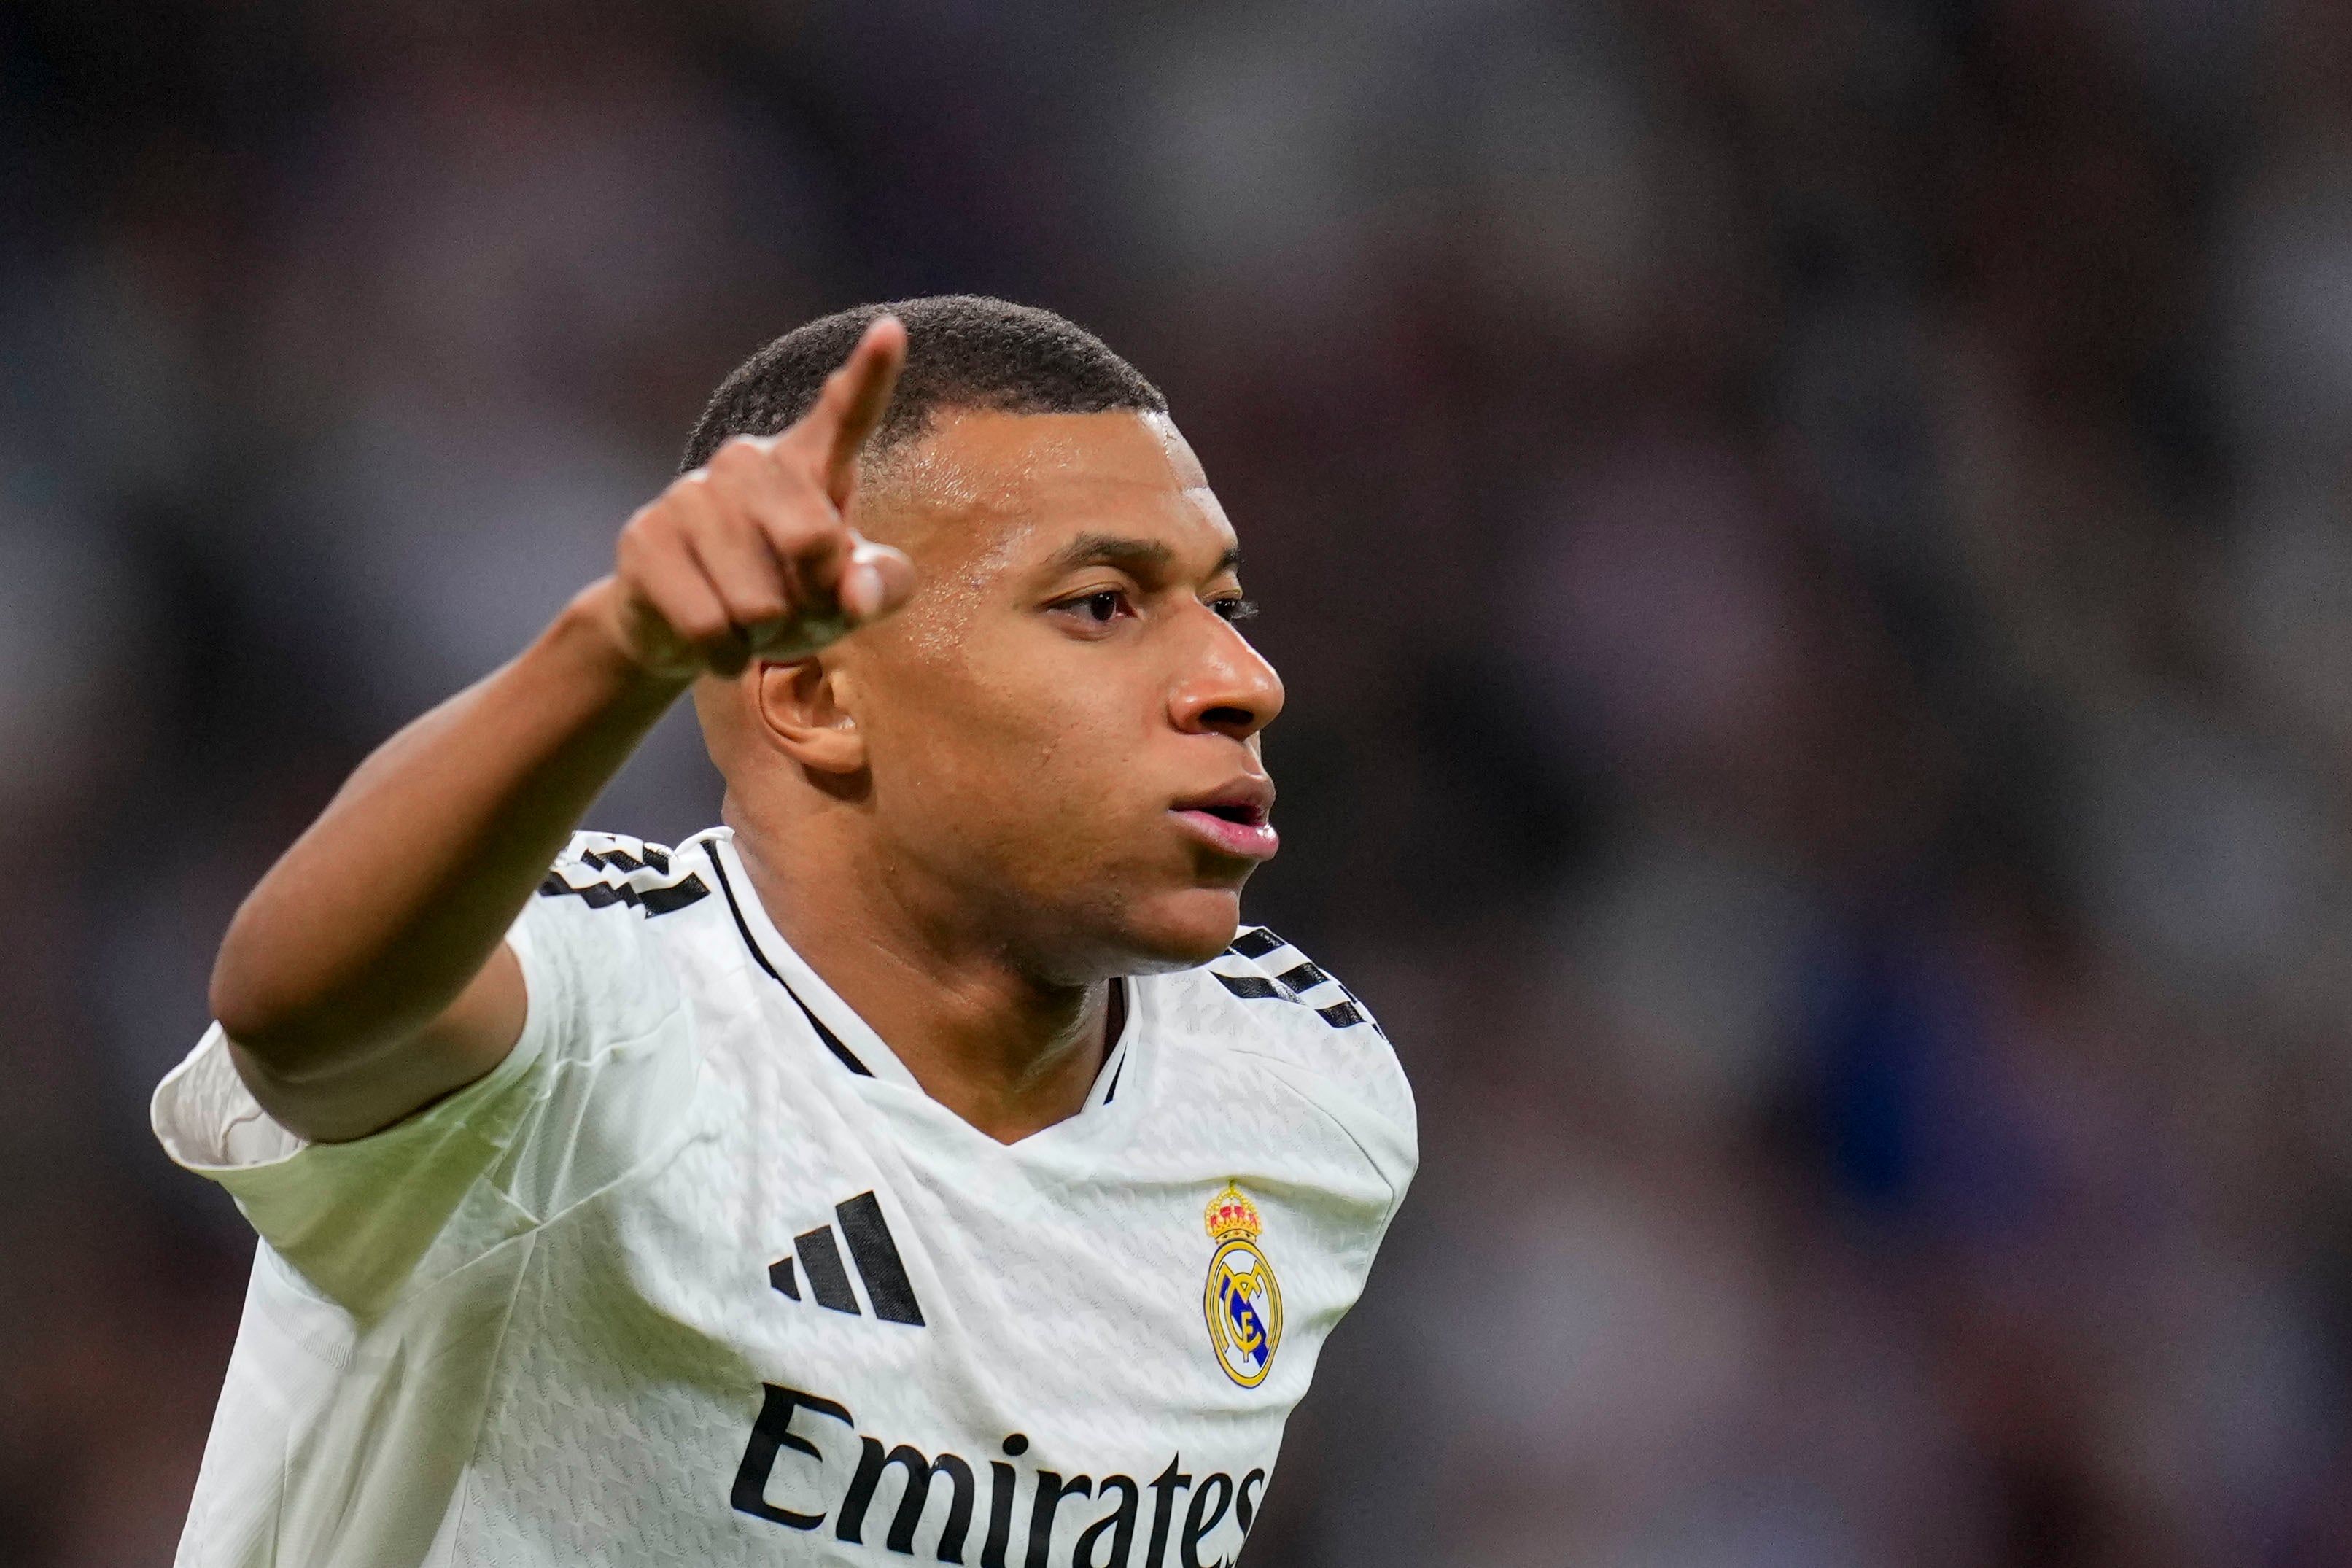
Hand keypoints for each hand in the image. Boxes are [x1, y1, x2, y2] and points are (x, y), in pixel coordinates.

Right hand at [598, 317, 918, 678]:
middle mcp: (748, 462)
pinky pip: (710, 626)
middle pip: (814, 540)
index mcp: (810, 464)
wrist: (689, 634)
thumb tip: (854, 592)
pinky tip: (719, 645)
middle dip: (815, 600)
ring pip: (759, 600)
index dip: (871, 375)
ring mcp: (691, 494)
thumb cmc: (789, 598)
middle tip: (795, 607)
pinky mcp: (645, 538)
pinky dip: (725, 656)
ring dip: (766, 635)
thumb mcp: (851, 597)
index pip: (847, 416)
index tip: (890, 329)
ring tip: (750, 621)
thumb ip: (881, 586)